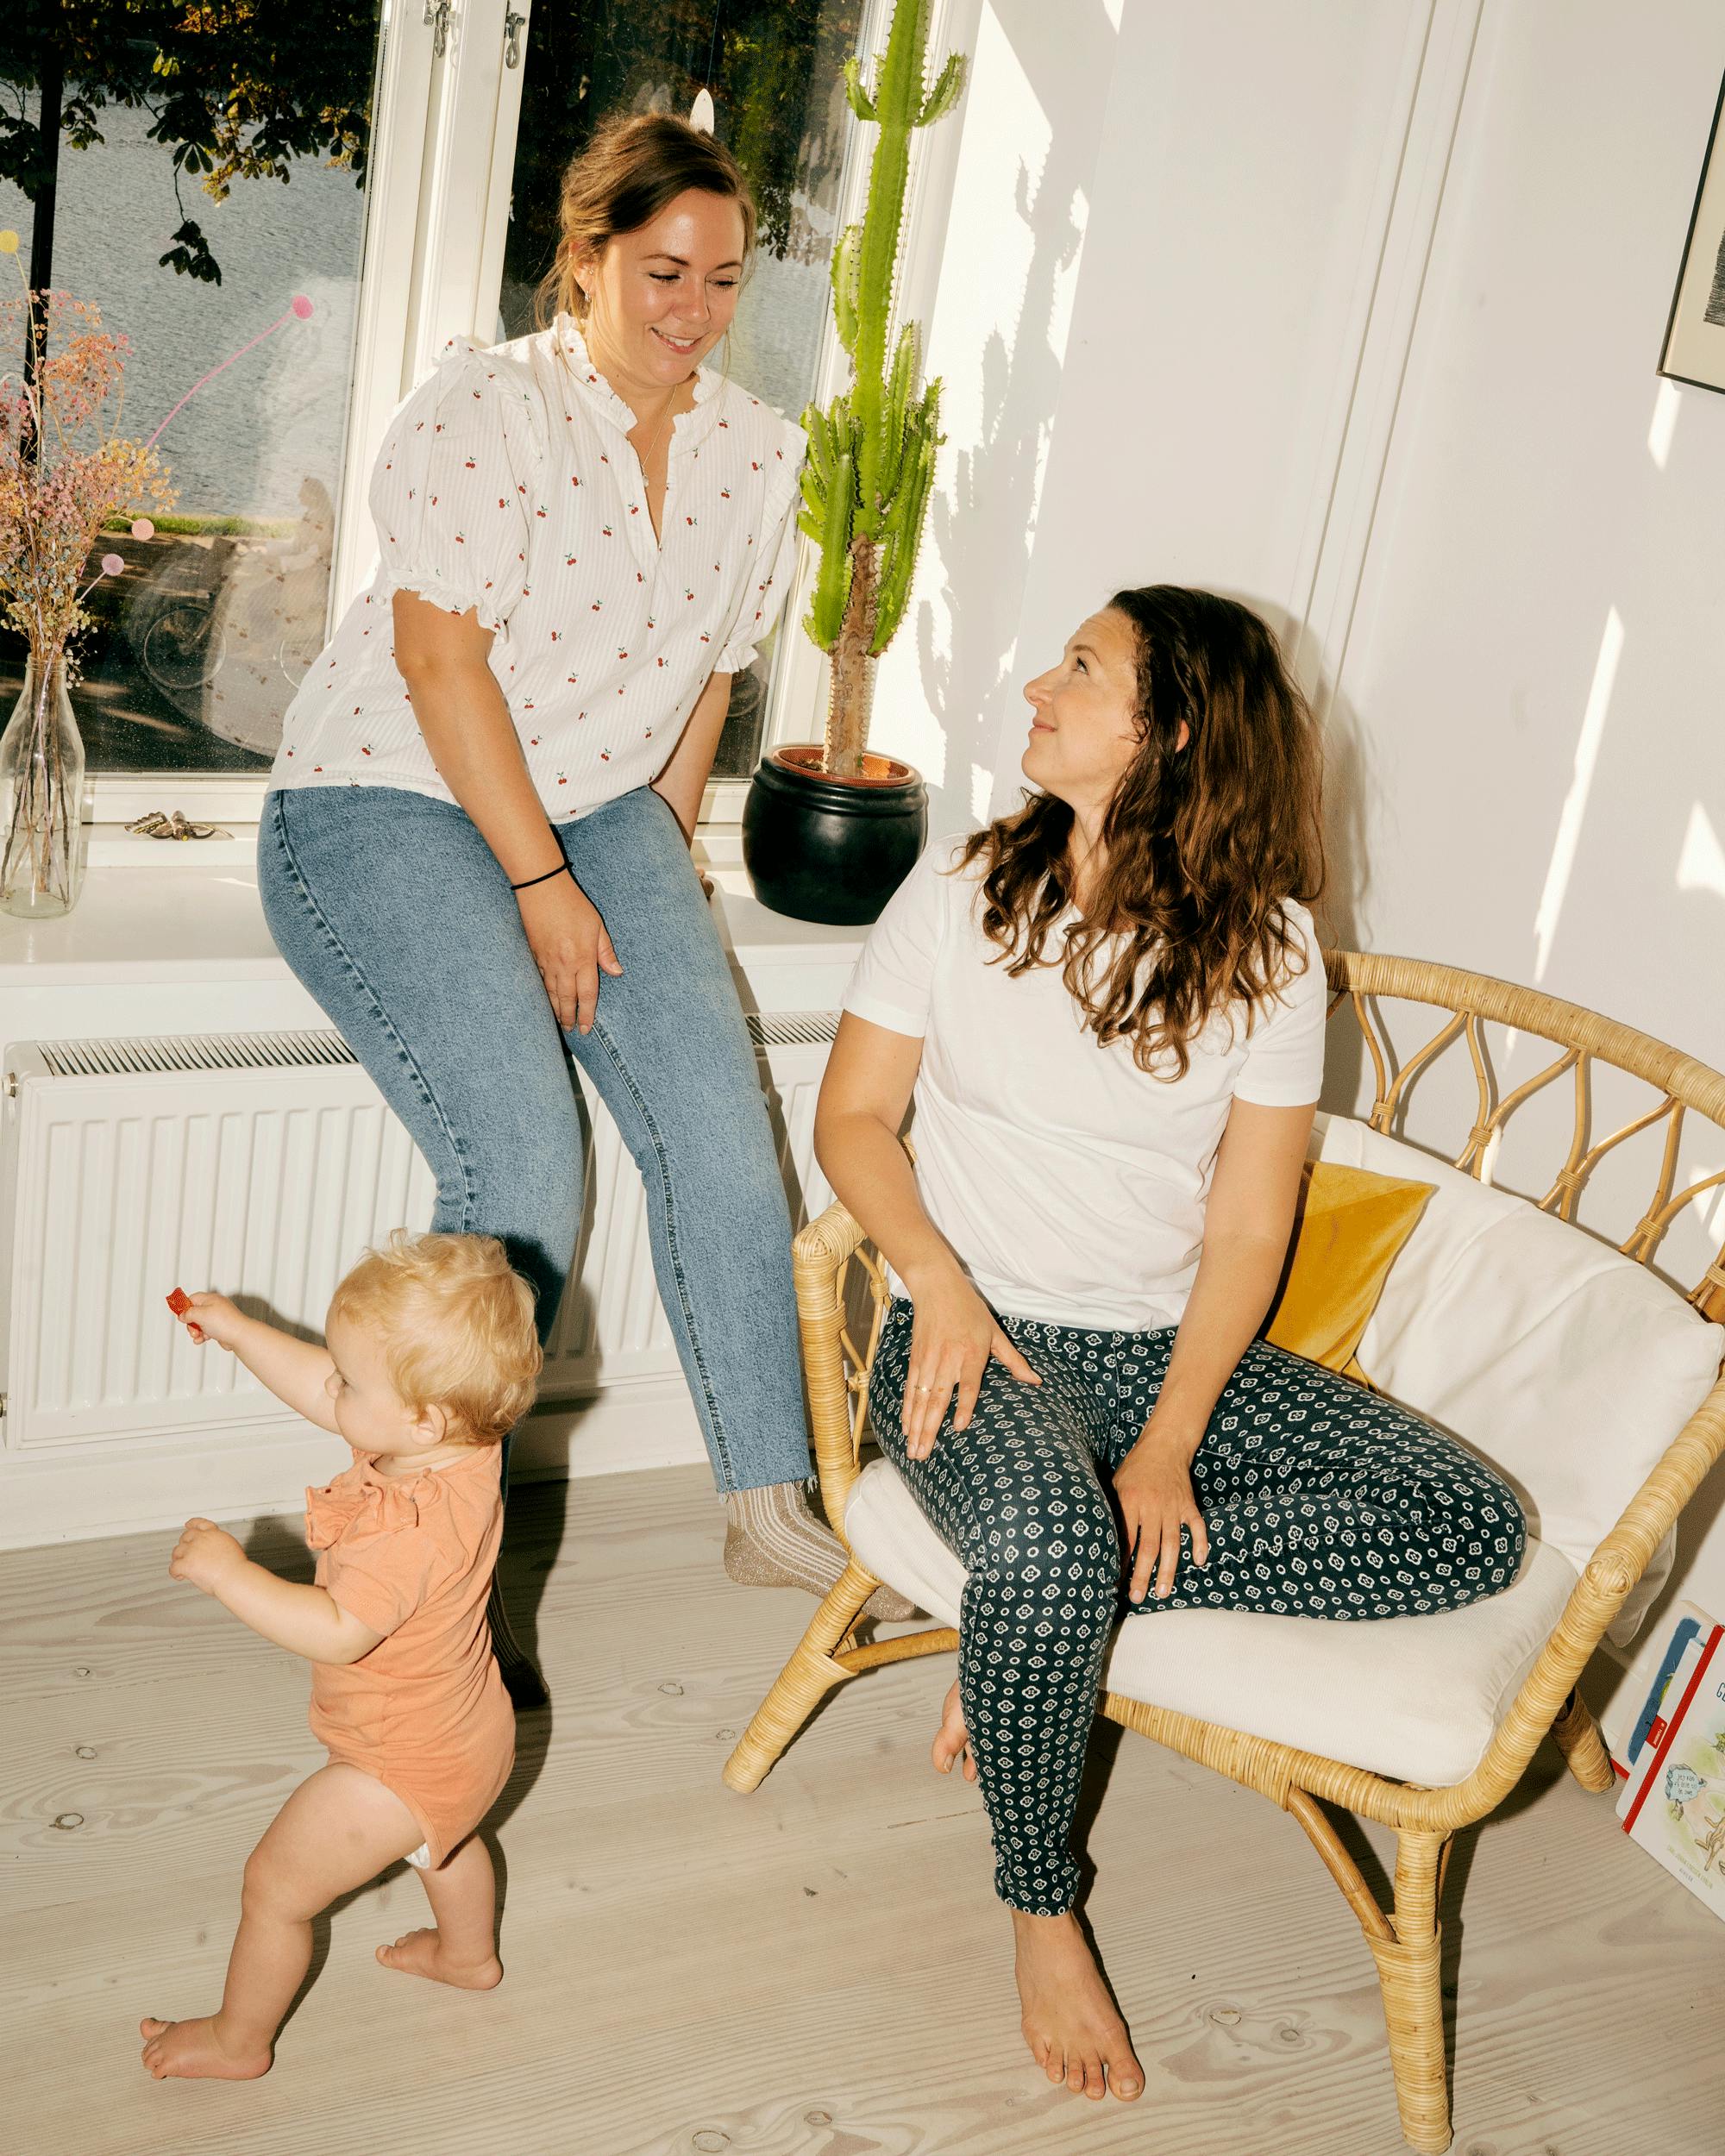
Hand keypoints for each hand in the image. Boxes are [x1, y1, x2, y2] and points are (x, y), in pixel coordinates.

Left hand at [169, 1517, 247, 1595]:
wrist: (234, 1576)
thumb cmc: (235, 1567)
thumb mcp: (230, 1546)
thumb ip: (218, 1543)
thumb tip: (213, 1549)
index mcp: (214, 1533)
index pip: (200, 1523)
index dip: (192, 1524)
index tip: (188, 1525)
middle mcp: (201, 1539)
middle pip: (185, 1537)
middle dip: (184, 1545)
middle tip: (186, 1553)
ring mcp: (192, 1550)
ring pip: (177, 1551)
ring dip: (178, 1559)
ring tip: (182, 1567)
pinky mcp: (186, 1563)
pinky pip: (174, 1567)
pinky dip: (175, 1573)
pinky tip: (181, 1576)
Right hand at [171, 1291, 243, 1349]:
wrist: (240, 1336)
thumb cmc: (224, 1322)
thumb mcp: (200, 1314)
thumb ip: (188, 1313)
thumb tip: (183, 1315)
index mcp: (210, 1299)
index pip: (192, 1298)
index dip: (184, 1306)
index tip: (179, 1315)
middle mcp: (214, 1307)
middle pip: (195, 1313)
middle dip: (190, 1323)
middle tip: (192, 1329)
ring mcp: (218, 1318)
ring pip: (200, 1324)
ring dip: (195, 1331)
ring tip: (197, 1336)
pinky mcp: (220, 1328)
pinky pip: (206, 1331)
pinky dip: (202, 1336)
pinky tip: (201, 1340)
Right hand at [515, 870, 622, 1034]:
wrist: (542, 890)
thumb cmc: (573, 905)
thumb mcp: (597, 927)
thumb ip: (606, 952)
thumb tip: (617, 972)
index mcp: (583, 958)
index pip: (587, 994)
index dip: (587, 1013)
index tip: (586, 1028)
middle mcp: (564, 964)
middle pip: (567, 999)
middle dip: (569, 1017)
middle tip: (571, 1030)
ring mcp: (546, 961)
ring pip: (551, 993)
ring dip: (556, 1010)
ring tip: (559, 1022)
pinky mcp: (534, 954)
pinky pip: (540, 981)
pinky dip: (543, 994)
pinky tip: (545, 1000)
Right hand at [900, 1267, 1040, 1459]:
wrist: (937, 1287)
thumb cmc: (970, 1310)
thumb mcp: (996, 1332)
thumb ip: (1014, 1361)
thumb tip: (1036, 1382)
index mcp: (972, 1354)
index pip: (968, 1386)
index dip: (963, 1406)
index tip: (958, 1428)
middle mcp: (948, 1360)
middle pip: (937, 1399)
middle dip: (929, 1430)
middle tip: (923, 1454)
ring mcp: (929, 1360)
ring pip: (920, 1399)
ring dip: (915, 1426)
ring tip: (913, 1449)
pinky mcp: (915, 1359)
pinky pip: (910, 1389)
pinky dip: (907, 1409)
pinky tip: (905, 1427)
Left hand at [1114, 1430, 1210, 1601]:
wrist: (1164, 1446)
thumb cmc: (1135, 1468)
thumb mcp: (1116, 1483)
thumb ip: (1113, 1510)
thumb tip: (1103, 1541)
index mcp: (1131, 1499)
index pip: (1126, 1537)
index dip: (1121, 1561)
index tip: (1116, 1580)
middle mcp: (1154, 1505)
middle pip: (1149, 1546)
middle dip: (1143, 1574)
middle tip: (1138, 1596)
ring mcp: (1174, 1506)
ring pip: (1172, 1543)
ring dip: (1168, 1570)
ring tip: (1162, 1592)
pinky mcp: (1189, 1504)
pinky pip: (1197, 1527)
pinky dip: (1200, 1544)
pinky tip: (1199, 1562)